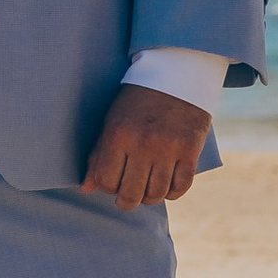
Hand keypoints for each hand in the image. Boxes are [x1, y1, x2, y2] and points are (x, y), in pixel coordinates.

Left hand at [83, 82, 210, 207]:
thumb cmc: (137, 100)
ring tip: (146, 190)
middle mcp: (142, 144)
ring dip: (150, 198)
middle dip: (126, 201)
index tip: (112, 183)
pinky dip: (172, 193)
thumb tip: (86, 188)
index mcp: (118, 135)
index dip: (106, 187)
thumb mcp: (112, 121)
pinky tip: (166, 186)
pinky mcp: (190, 150)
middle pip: (131, 194)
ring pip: (156, 194)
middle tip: (128, 197)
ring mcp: (168, 148)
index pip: (106, 181)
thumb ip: (98, 155)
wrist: (176, 76)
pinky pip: (180, 187)